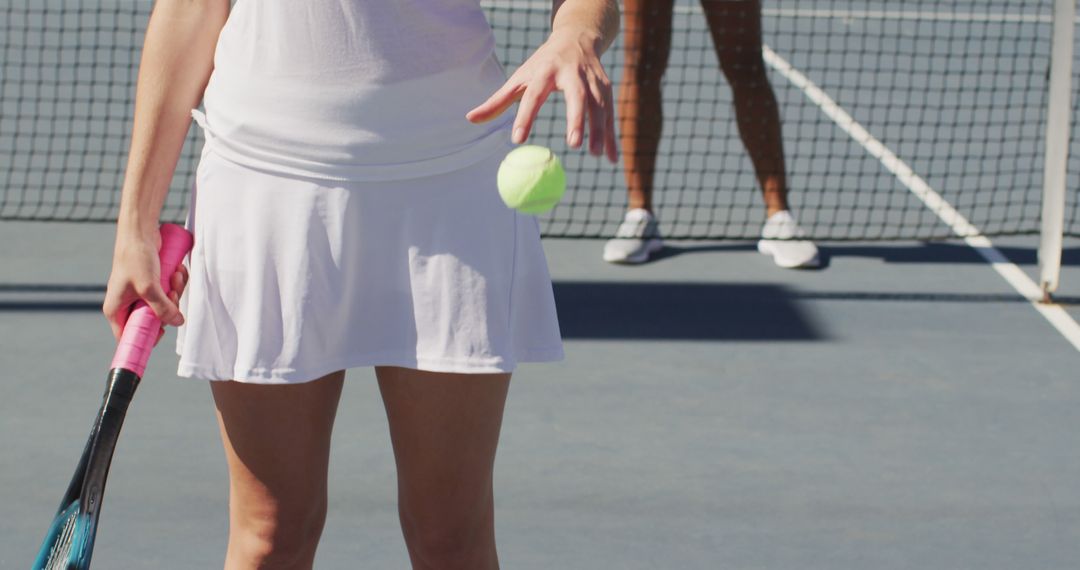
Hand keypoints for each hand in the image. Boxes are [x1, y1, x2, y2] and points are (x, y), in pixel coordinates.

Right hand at [103, 227, 187, 345]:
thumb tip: (177, 322)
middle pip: (152, 321)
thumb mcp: (149, 287)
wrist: (140, 232)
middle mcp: (126, 304)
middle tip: (171, 293)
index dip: (146, 338)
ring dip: (175, 292)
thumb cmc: (135, 258)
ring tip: (174, 276)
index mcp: (116, 309)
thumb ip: (163, 308)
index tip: (162, 332)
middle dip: (168, 308)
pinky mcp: (152, 284)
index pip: (128, 336)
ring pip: (164, 306)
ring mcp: (140, 294)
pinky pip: (168, 292)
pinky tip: (177, 271)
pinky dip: (175, 283)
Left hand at [467, 27, 617, 162]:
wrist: (578, 38)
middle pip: (576, 96)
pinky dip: (612, 136)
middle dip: (577, 119)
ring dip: (600, 130)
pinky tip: (611, 158)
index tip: (517, 140)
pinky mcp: (606, 88)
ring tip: (595, 155)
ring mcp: (592, 80)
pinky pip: (610, 115)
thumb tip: (470, 119)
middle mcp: (572, 73)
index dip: (525, 117)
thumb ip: (497, 100)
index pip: (533, 95)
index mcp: (545, 71)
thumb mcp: (519, 77)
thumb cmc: (543, 64)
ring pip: (599, 106)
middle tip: (573, 144)